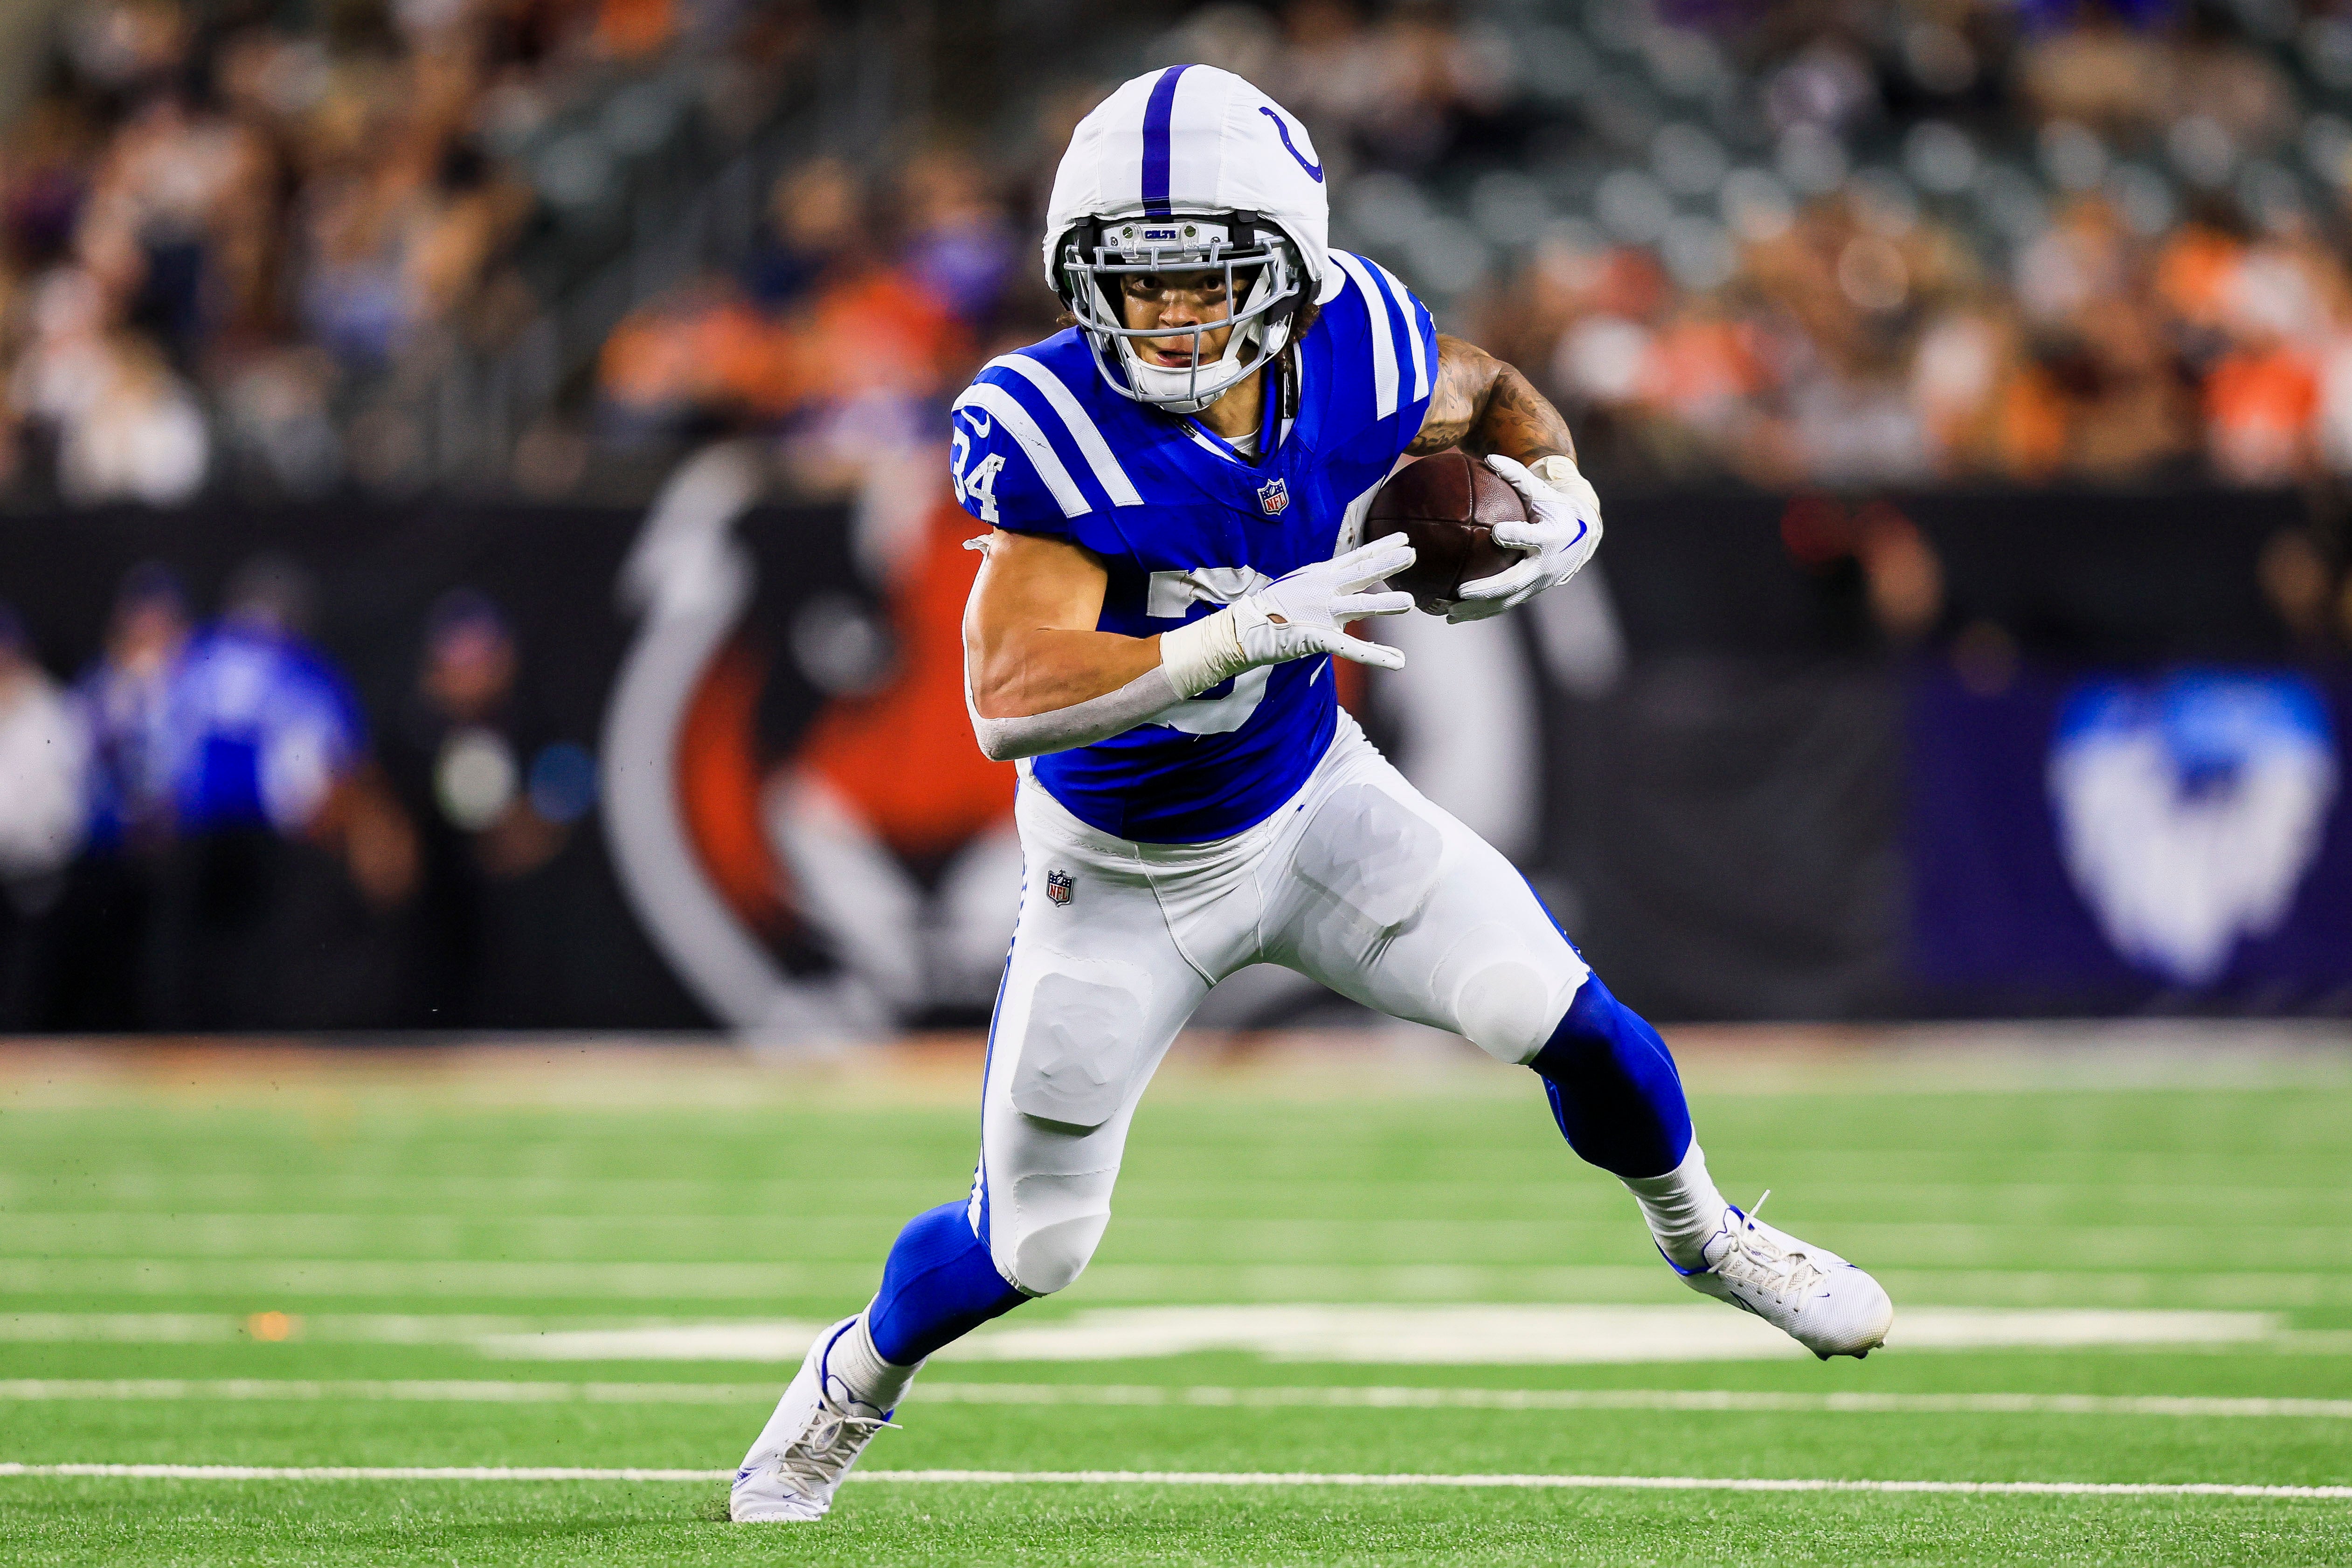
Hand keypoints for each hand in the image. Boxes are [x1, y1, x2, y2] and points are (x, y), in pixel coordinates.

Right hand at [1236, 536, 1417, 671]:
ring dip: (1385, 604)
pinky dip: (1376, 656)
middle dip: (1388, 564)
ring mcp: (1321, 613)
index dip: (1381, 548)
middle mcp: (1324, 589)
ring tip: (1410, 602)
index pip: (1357, 557)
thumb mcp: (1302, 585)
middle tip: (1413, 555)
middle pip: (1361, 573)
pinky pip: (1352, 648)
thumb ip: (1326, 584)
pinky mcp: (1317, 637)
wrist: (1245, 628)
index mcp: (1321, 575)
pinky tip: (1397, 661)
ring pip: (1359, 606)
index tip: (1403, 539)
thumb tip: (1346, 586)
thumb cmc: (1274, 608)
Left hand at [1447, 453, 1602, 622]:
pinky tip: (1453, 616)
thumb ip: (1517, 475)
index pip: (1534, 537)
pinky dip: (1480, 612)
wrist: (1583, 533)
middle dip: (1488, 589)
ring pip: (1506, 601)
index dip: (1518, 535)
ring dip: (1477, 610)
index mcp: (1552, 536)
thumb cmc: (1555, 506)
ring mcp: (1539, 583)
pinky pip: (1504, 605)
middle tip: (1461, 591)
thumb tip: (1490, 457)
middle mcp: (1546, 564)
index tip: (1498, 533)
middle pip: (1515, 581)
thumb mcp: (1542, 490)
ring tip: (1448, 614)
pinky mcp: (1531, 593)